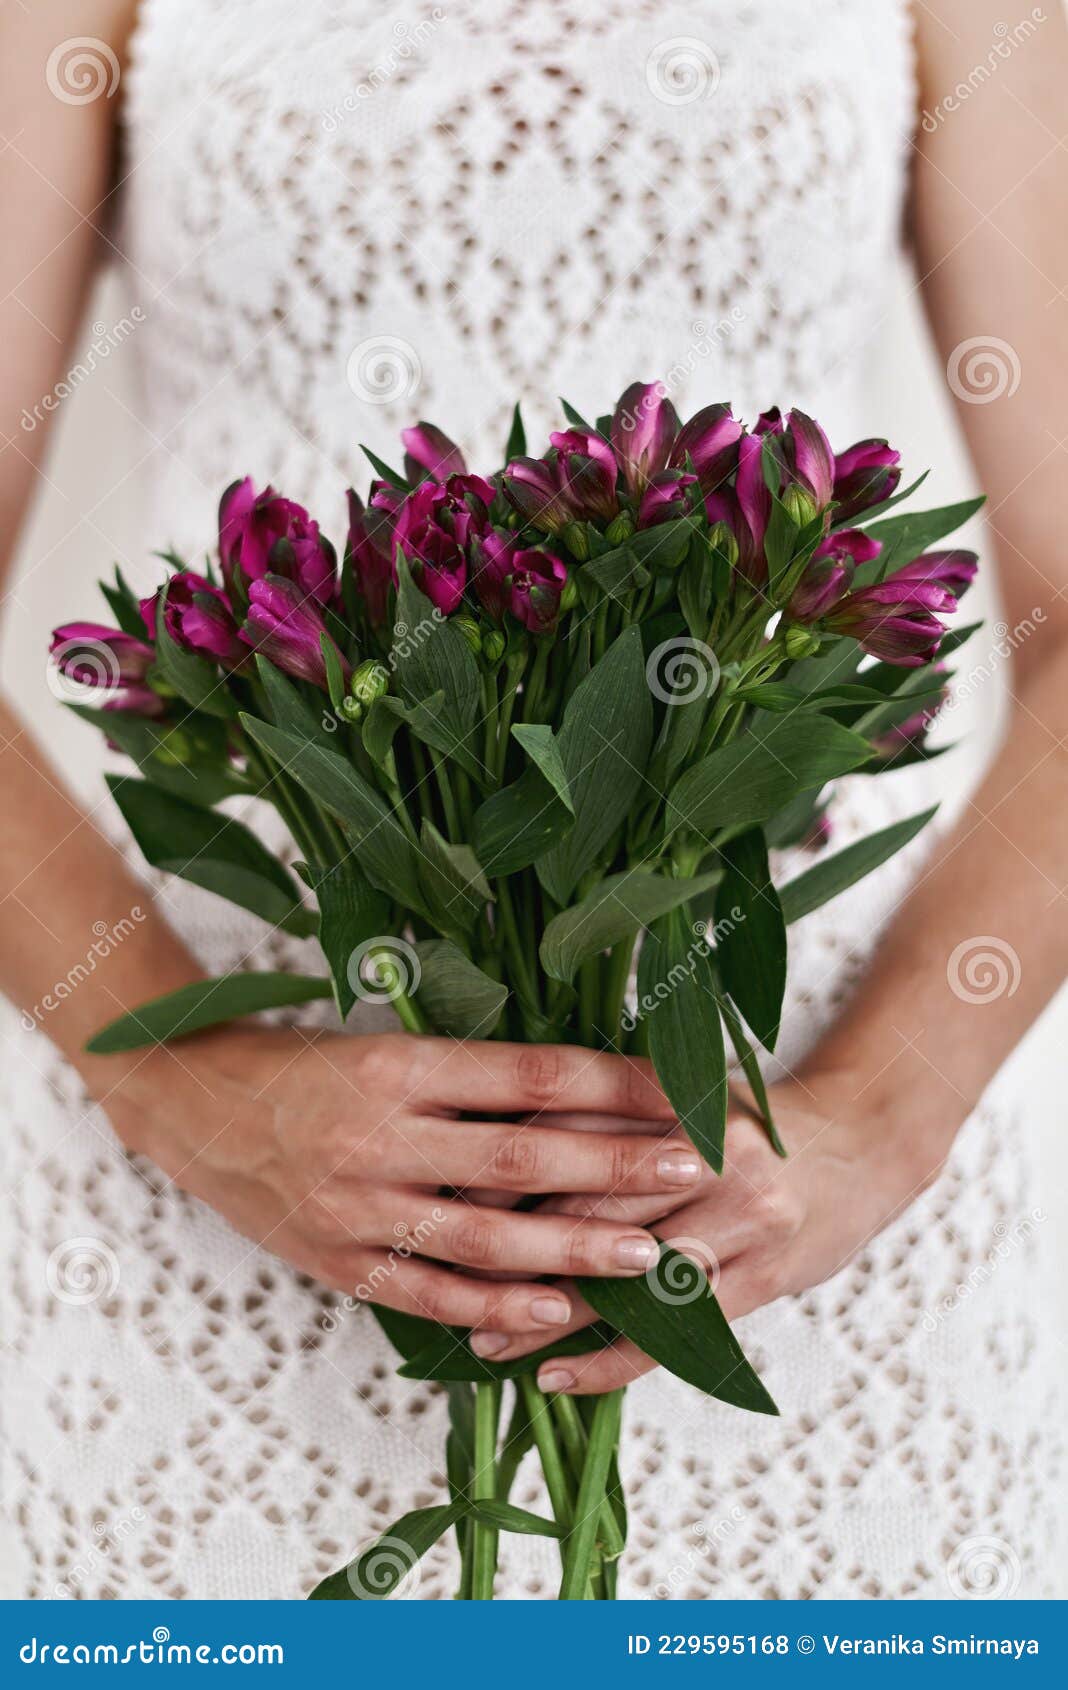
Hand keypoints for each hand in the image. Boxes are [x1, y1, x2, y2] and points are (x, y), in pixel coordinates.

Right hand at [109, 1026, 701, 1340]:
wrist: (194, 1104)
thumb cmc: (302, 1065)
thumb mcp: (384, 1043)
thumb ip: (469, 1074)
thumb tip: (582, 1087)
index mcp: (400, 1065)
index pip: (529, 1074)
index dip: (611, 1082)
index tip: (676, 1089)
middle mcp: (381, 1135)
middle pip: (521, 1156)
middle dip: (614, 1165)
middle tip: (690, 1168)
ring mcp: (358, 1206)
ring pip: (485, 1237)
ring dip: (573, 1249)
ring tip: (648, 1254)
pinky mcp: (338, 1261)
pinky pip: (428, 1293)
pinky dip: (494, 1309)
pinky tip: (555, 1312)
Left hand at [468, 1077, 950, 1389]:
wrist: (862, 1139)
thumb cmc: (750, 1118)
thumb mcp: (683, 1090)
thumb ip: (608, 1107)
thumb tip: (496, 1139)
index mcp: (678, 1094)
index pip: (572, 1131)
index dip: (501, 1168)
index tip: (443, 1195)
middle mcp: (710, 1152)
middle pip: (591, 1206)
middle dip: (510, 1247)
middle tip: (442, 1273)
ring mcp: (744, 1216)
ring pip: (627, 1275)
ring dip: (549, 1314)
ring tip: (485, 1339)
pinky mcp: (765, 1274)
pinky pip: (675, 1330)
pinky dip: (612, 1358)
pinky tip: (558, 1374)